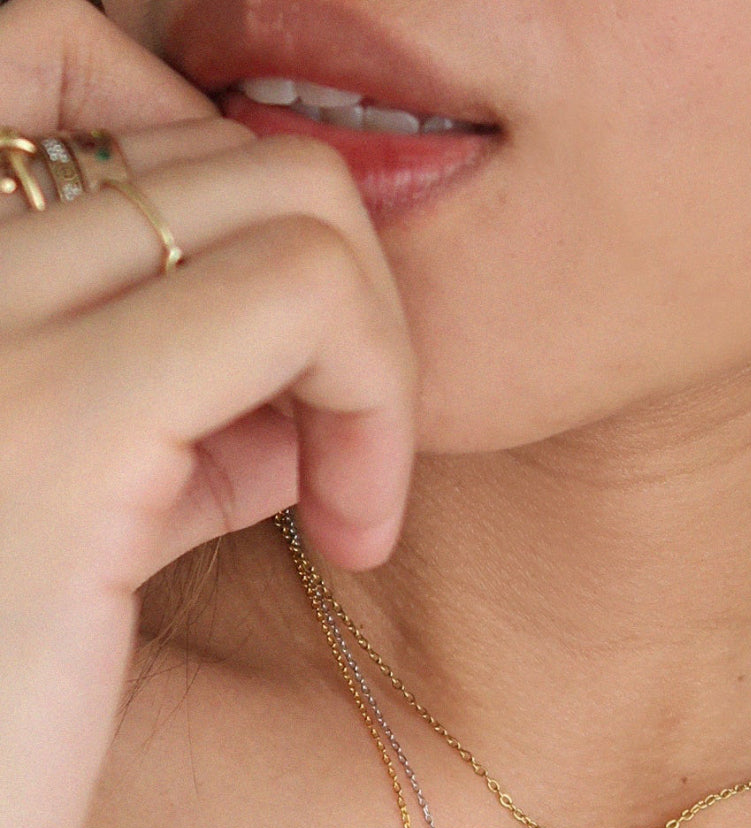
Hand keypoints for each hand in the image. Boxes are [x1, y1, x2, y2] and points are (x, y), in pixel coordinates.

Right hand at [0, 0, 415, 827]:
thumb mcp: (76, 529)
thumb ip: (159, 421)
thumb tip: (288, 385)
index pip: (64, 53)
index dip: (217, 181)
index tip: (269, 365)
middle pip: (217, 137)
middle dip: (332, 296)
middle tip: (331, 460)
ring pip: (289, 194)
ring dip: (372, 352)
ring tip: (341, 501)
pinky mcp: (55, 428)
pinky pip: (303, 299)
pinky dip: (379, 405)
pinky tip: (354, 533)